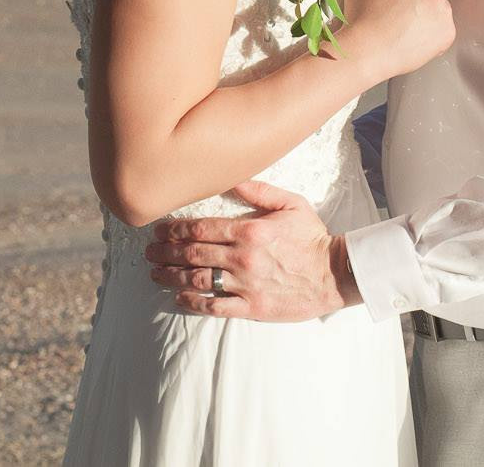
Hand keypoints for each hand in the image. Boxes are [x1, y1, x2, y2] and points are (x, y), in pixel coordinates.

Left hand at [145, 180, 360, 320]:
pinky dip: (192, 302)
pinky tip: (178, 297)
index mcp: (249, 231)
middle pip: (193, 254)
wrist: (334, 274)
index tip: (160, 229)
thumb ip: (259, 190)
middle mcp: (242, 258)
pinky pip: (214, 306)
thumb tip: (232, 176)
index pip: (201, 229)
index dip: (175, 229)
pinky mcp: (251, 308)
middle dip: (166, 251)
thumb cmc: (312, 237)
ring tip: (155, 273)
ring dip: (171, 276)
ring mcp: (245, 285)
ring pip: (197, 280)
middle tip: (149, 251)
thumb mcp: (290, 203)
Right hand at [341, 0, 452, 81]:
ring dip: (429, 11)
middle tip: (405, 4)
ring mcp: (443, 12)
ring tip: (407, 25)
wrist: (366, 52)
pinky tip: (414, 38)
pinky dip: (433, 32)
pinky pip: (444, 27)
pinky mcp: (447, 33)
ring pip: (441, 5)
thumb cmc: (359, 18)